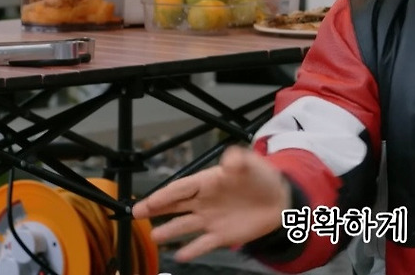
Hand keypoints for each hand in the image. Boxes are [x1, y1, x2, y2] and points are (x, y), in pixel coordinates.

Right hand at [131, 145, 291, 261]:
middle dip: (155, 208)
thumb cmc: (261, 178)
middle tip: (136, 213)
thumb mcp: (252, 165)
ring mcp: (211, 220)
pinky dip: (192, 250)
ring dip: (169, 231)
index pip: (182, 188)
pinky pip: (203, 244)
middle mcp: (204, 202)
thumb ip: (240, 161)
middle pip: (175, 205)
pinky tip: (180, 256)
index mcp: (207, 182)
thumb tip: (230, 158)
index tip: (150, 200)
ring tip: (154, 236)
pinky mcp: (221, 235)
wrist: (278, 200)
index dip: (165, 194)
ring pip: (185, 226)